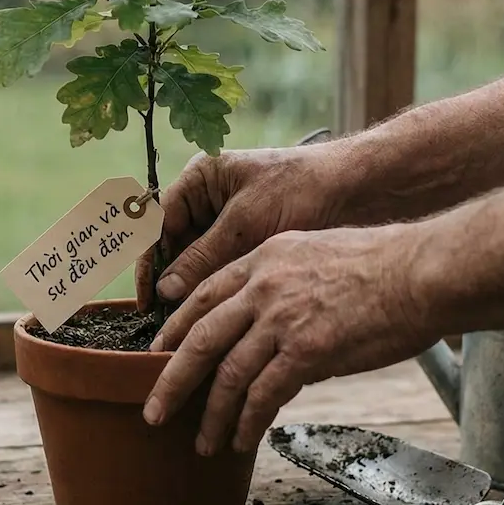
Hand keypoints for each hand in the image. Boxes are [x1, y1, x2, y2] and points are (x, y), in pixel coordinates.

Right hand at [136, 141, 361, 308]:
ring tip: (188, 325)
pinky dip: (218, 289)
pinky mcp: (250, 240)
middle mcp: (209, 198)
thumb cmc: (300, 189)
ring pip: (198, 260)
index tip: (148, 299)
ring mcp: (229, 220)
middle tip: (166, 322)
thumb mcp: (246, 224)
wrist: (356, 189)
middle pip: (174, 244)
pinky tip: (216, 316)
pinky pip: (223, 266)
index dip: (149, 261)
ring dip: (193, 288)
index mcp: (200, 179)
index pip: (157, 222)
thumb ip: (204, 256)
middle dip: (170, 280)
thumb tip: (167, 290)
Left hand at [141, 224, 437, 455]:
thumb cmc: (385, 266)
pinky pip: (263, 395)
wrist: (422, 272)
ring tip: (204, 442)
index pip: (203, 295)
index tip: (158, 354)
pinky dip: (248, 422)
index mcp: (264, 259)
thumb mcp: (317, 257)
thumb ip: (285, 289)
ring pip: (227, 374)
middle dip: (170, 380)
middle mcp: (263, 285)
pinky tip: (243, 440)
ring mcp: (281, 318)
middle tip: (154, 411)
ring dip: (212, 415)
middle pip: (199, 338)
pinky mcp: (306, 350)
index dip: (176, 329)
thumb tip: (274, 338)